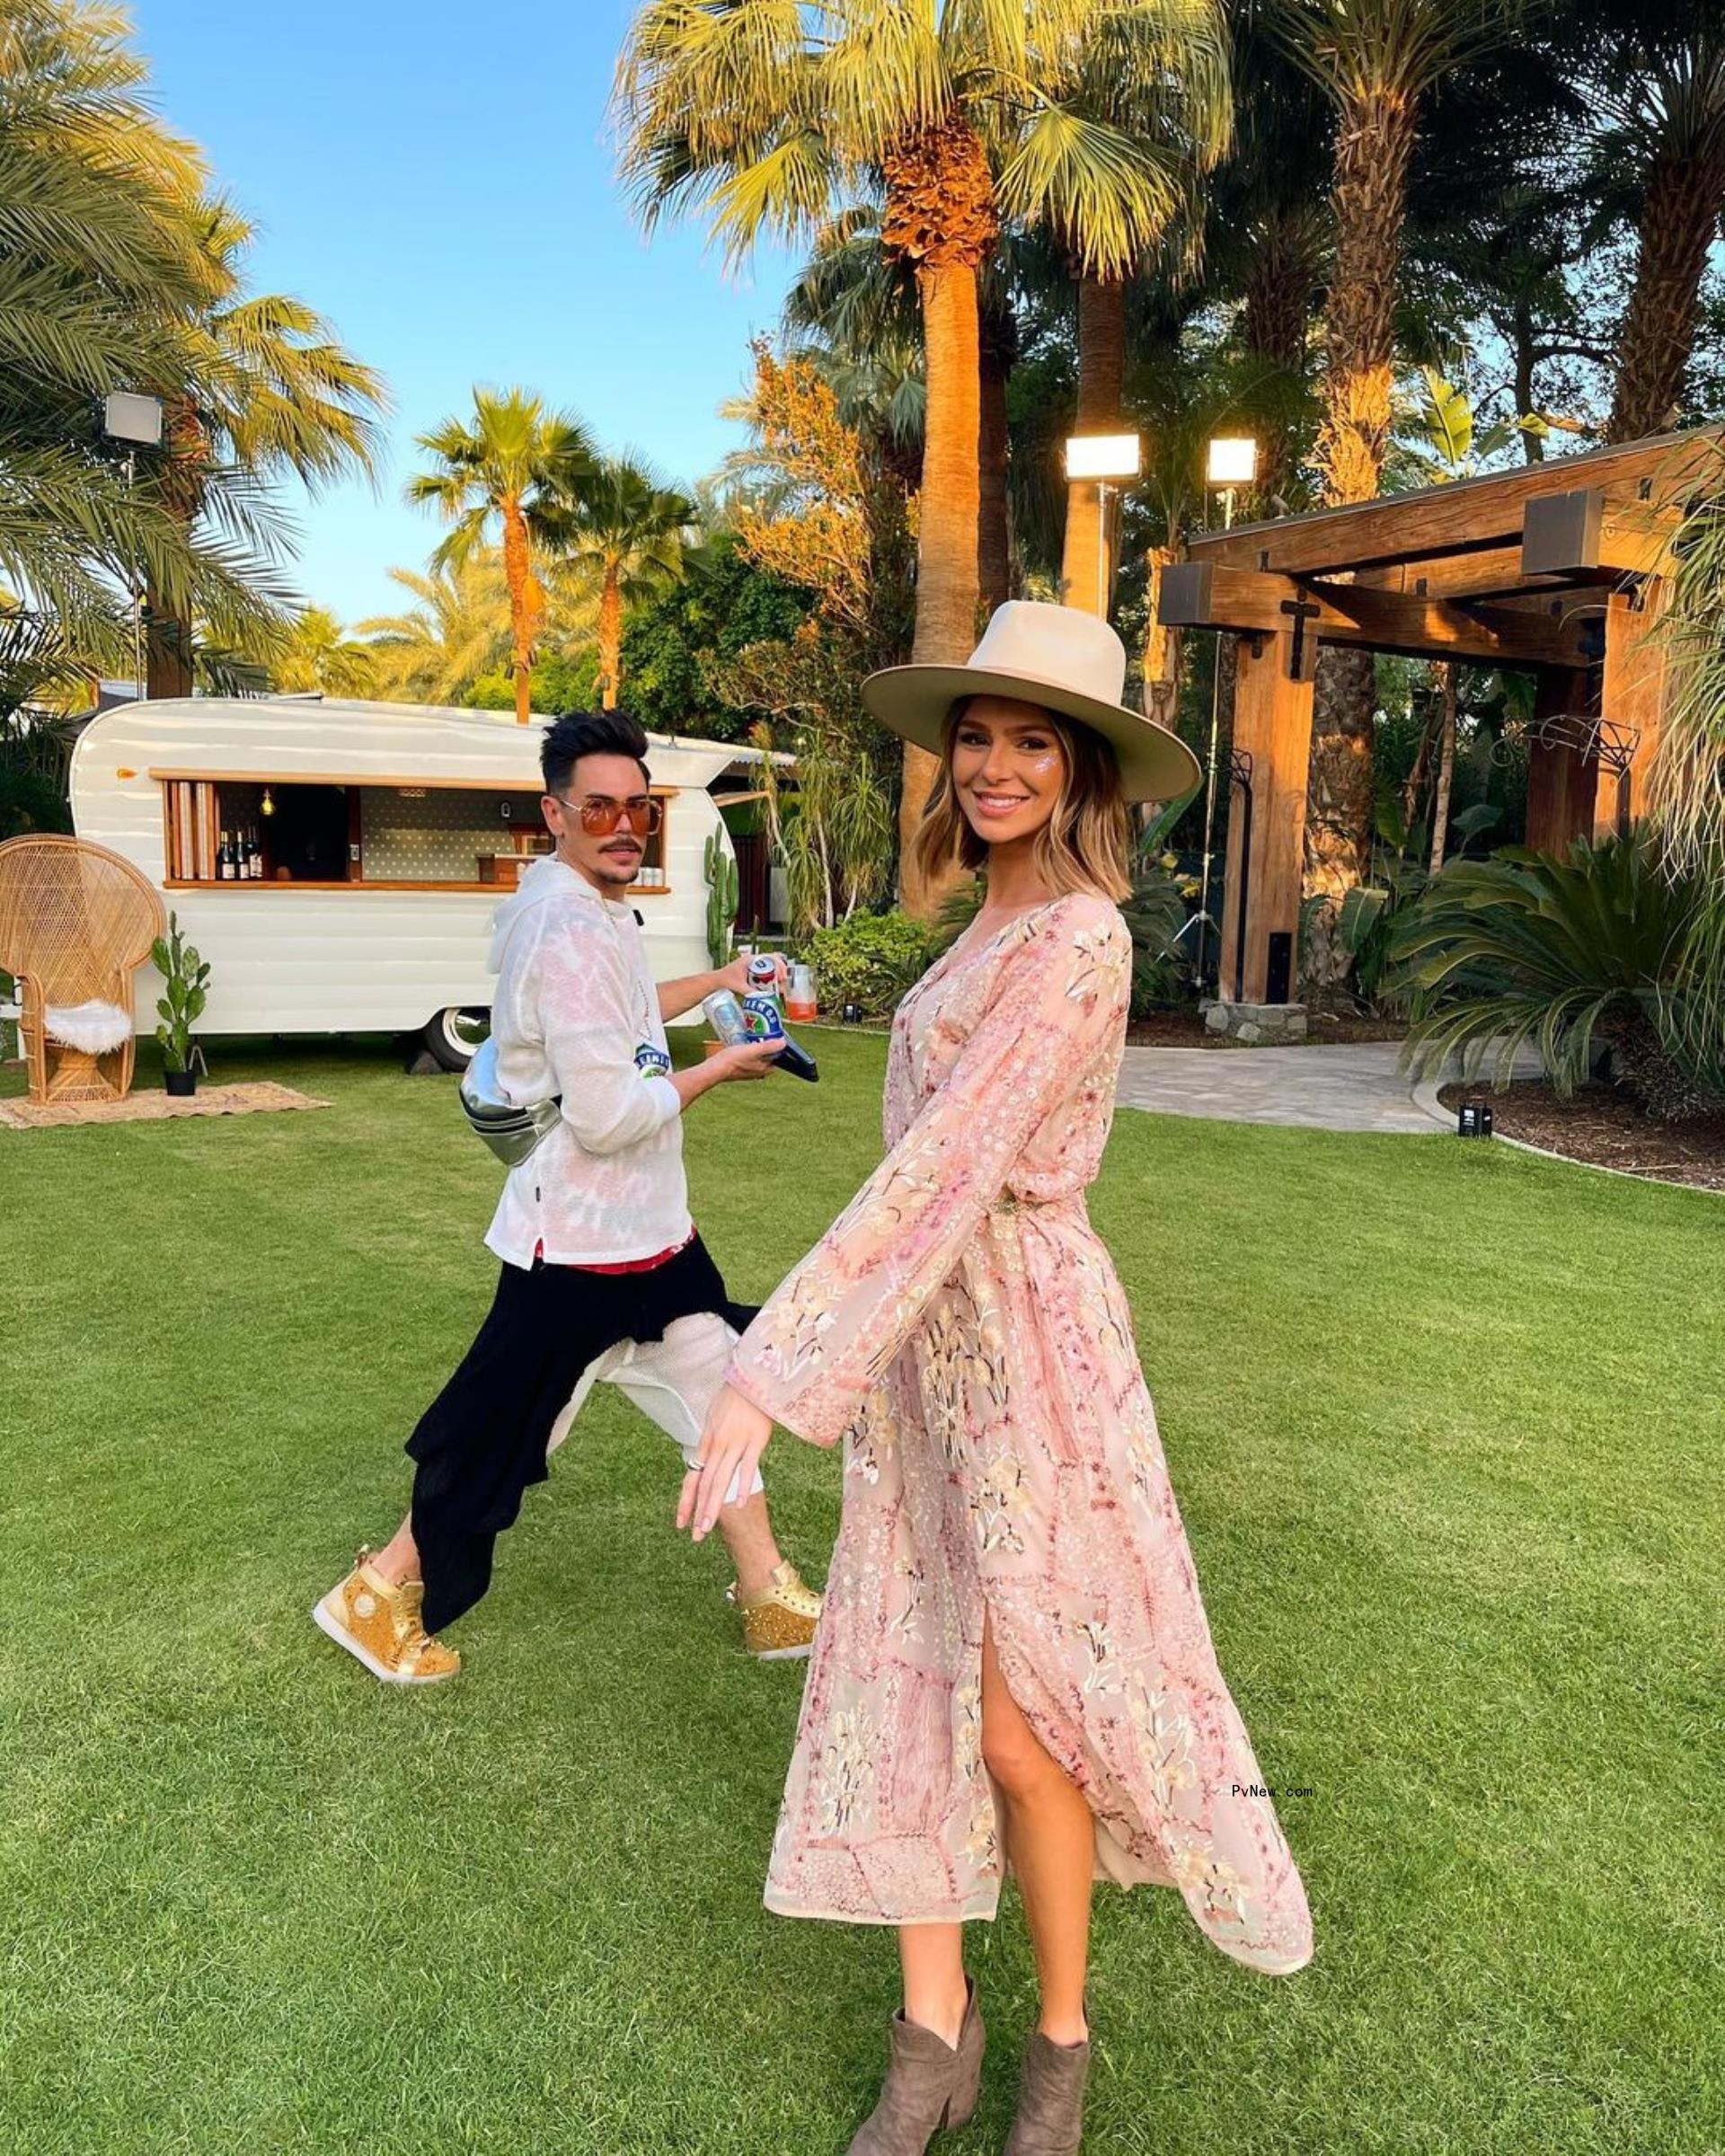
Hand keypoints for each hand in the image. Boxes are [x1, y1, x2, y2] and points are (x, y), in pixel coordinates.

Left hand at [679, 1383, 772, 1540]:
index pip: (693, 1478)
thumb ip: (711, 1442)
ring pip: (721, 1480)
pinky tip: (738, 1504)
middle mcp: (717, 1446)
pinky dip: (742, 1486)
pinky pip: (747, 1467)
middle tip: (696, 1536)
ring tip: (707, 1527)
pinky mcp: (755, 1440)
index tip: (680, 1523)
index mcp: (707, 1443)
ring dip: (713, 1506)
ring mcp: (736, 1444)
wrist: (751, 1378)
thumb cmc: (734, 1398)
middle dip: (699, 1512)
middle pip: (705, 1484)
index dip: (686, 1501)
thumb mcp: (715, 1419)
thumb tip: (704, 1460)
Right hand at [712, 1037, 781, 1082]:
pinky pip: (747, 1058)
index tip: (776, 1038)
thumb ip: (769, 1047)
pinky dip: (747, 1051)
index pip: (777, 1059)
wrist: (715, 1068)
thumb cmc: (734, 1060)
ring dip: (756, 1048)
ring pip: (757, 1057)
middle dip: (767, 1046)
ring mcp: (747, 1071)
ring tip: (753, 1036)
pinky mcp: (739, 1068)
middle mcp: (757, 1072)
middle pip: (767, 1057)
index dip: (778, 1048)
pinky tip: (743, 1043)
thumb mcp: (753, 1050)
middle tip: (764, 1034)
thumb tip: (783, 1043)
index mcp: (764, 1069)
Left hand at [719, 952, 785, 996]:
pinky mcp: (753, 971)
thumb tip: (763, 998)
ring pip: (771, 967)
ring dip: (777, 975)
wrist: (717, 980)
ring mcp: (754, 965)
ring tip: (780, 985)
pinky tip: (774, 986)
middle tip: (783, 982)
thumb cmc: (725, 979)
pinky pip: (766, 972)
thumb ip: (750, 992)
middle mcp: (754, 960)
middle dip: (781, 971)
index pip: (771, 957)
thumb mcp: (738, 986)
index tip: (782, 976)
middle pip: (773, 961)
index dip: (779, 966)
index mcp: (751, 959)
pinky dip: (771, 978)